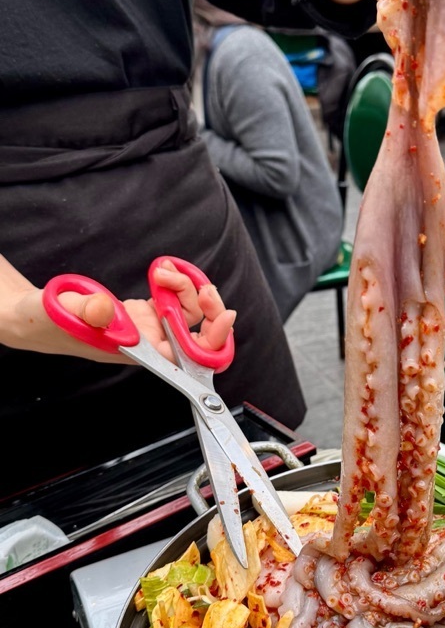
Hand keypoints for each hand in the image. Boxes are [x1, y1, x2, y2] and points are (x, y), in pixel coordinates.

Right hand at [0, 256, 235, 364]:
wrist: (38, 315)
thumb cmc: (48, 321)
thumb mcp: (62, 312)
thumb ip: (85, 310)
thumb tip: (105, 308)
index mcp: (139, 351)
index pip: (188, 358)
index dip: (212, 341)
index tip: (223, 314)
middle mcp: (151, 343)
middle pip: (200, 336)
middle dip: (210, 310)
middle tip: (203, 287)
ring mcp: (150, 327)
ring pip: (191, 312)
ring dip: (188, 287)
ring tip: (164, 271)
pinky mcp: (146, 312)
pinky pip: (176, 299)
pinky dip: (177, 281)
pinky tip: (164, 270)